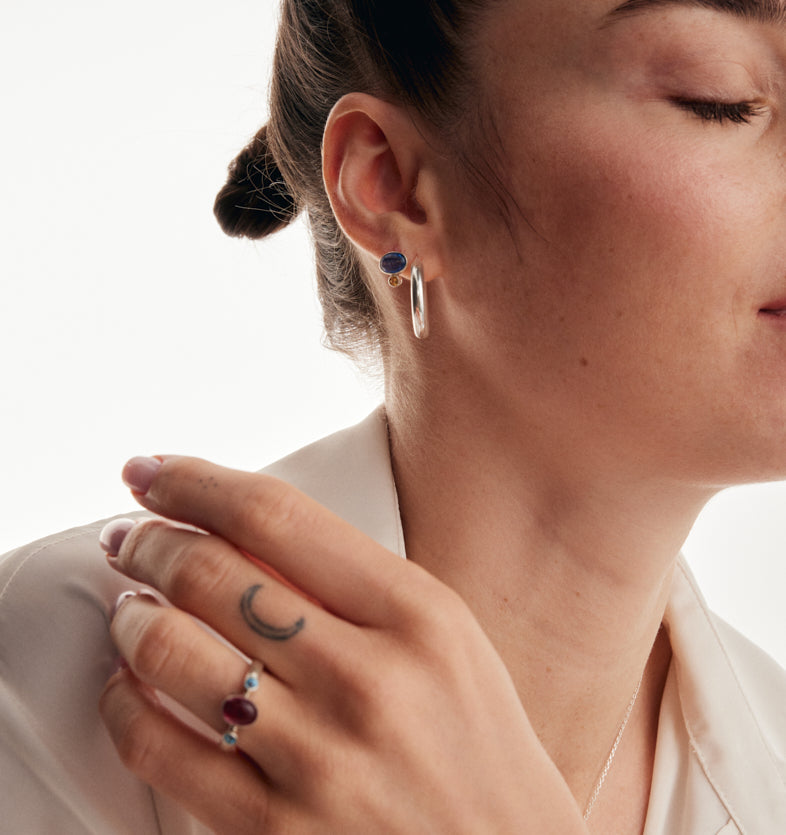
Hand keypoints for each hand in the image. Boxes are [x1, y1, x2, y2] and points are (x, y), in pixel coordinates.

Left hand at [99, 456, 587, 833]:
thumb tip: (241, 534)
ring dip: (130, 616)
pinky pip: (158, 749)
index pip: (277, 515)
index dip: (195, 482)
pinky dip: (122, 704)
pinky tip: (128, 687)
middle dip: (147, 540)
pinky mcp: (273, 832)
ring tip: (129, 606)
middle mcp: (367, 679)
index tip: (151, 471)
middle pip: (213, 573)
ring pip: (171, 651)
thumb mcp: (445, 640)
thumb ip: (356, 585)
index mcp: (417, 615)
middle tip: (126, 535)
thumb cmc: (476, 743)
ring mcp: (318, 760)